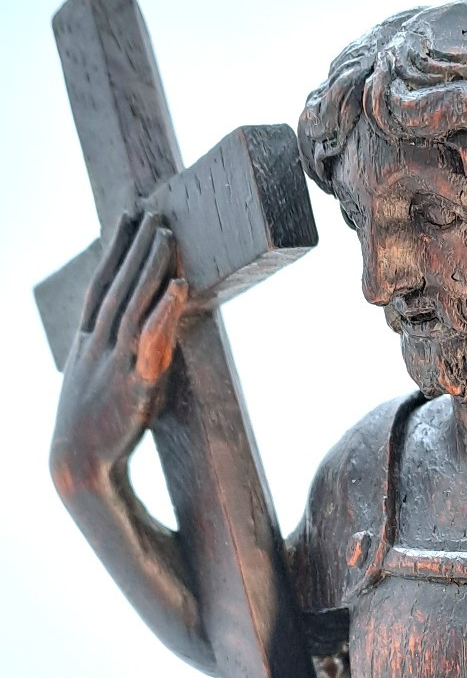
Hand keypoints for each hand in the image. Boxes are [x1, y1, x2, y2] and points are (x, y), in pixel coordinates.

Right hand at [50, 212, 188, 496]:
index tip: (125, 215)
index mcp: (85, 344)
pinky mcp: (134, 387)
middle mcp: (96, 347)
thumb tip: (137, 337)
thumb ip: (115, 357)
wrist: (77, 469)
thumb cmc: (93, 431)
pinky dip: (163, 313)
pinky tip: (177, 287)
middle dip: (133, 246)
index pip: (100, 285)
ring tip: (166, 233)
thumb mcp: (95, 385)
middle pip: (116, 286)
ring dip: (149, 268)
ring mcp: (113, 364)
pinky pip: (150, 343)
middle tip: (151, 208)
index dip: (114, 249)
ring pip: (132, 306)